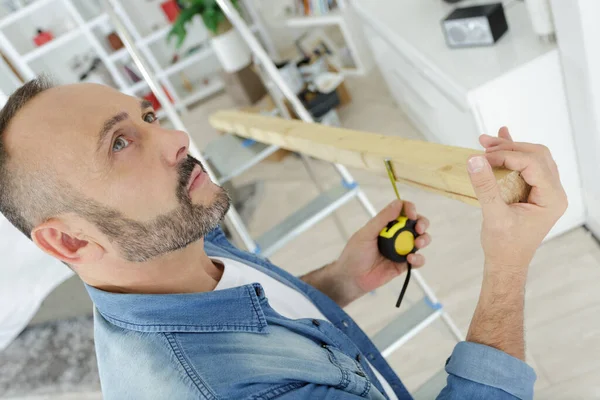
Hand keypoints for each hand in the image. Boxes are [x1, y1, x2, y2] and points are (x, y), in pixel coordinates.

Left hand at [332, 199, 430, 301]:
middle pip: (416, 223)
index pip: (403, 210)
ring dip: (424, 239)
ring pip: (421, 240)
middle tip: (419, 228)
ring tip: (417, 244)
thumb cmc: (355, 254)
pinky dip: (419, 258)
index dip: (410, 208)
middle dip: (422, 223)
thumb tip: (398, 204)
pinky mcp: (404, 264)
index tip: (411, 215)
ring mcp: (401, 249)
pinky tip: (410, 259)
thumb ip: (382, 219)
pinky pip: (418, 260)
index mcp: (386, 224)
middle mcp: (396, 234)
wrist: (352, 278)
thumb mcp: (366, 233)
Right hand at [468, 127, 567, 272]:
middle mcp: (553, 192)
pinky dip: (513, 154)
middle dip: (509, 147)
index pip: (532, 163)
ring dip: (510, 148)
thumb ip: (485, 187)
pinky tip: (502, 139)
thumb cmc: (504, 246)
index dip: (507, 155)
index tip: (483, 158)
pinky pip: (527, 166)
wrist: (506, 262)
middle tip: (484, 145)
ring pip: (532, 158)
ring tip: (486, 143)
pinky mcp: (534, 192)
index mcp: (551, 198)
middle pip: (536, 155)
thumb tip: (475, 160)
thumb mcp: (493, 216)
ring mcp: (545, 192)